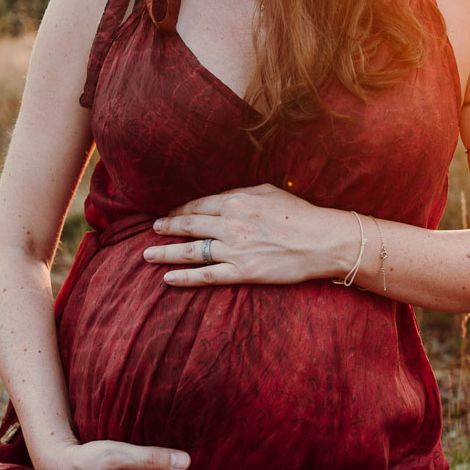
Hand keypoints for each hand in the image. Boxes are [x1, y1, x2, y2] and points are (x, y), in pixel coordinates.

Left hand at [144, 184, 336, 285]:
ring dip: (165, 252)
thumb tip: (222, 198)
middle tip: (153, 230)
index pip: (199, 205)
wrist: (322, 240)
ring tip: (147, 255)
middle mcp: (230, 224)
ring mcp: (235, 249)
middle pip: (189, 225)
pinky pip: (207, 275)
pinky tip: (168, 278)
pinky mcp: (243, 272)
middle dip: (167, 227)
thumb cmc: (300, 213)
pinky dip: (185, 277)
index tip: (170, 214)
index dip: (180, 210)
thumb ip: (242, 194)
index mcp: (236, 201)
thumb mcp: (268, 192)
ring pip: (191, 251)